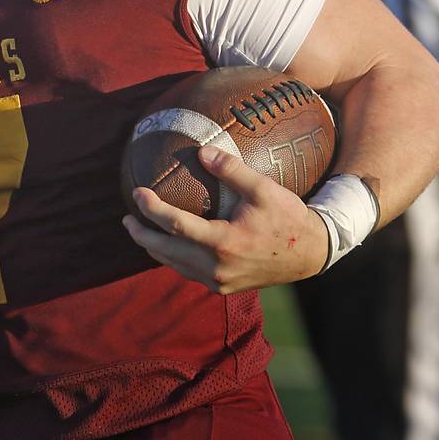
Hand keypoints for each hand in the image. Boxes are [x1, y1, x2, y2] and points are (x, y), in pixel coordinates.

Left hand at [122, 146, 328, 292]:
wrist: (312, 254)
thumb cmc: (288, 218)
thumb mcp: (264, 189)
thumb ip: (232, 170)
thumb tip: (201, 151)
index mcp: (224, 242)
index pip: (174, 225)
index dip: (151, 209)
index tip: (137, 193)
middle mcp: (217, 267)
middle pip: (164, 250)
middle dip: (140, 234)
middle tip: (126, 217)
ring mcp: (219, 281)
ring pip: (173, 265)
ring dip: (154, 248)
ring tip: (140, 230)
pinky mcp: (223, 288)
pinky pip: (188, 272)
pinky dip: (172, 258)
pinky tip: (168, 245)